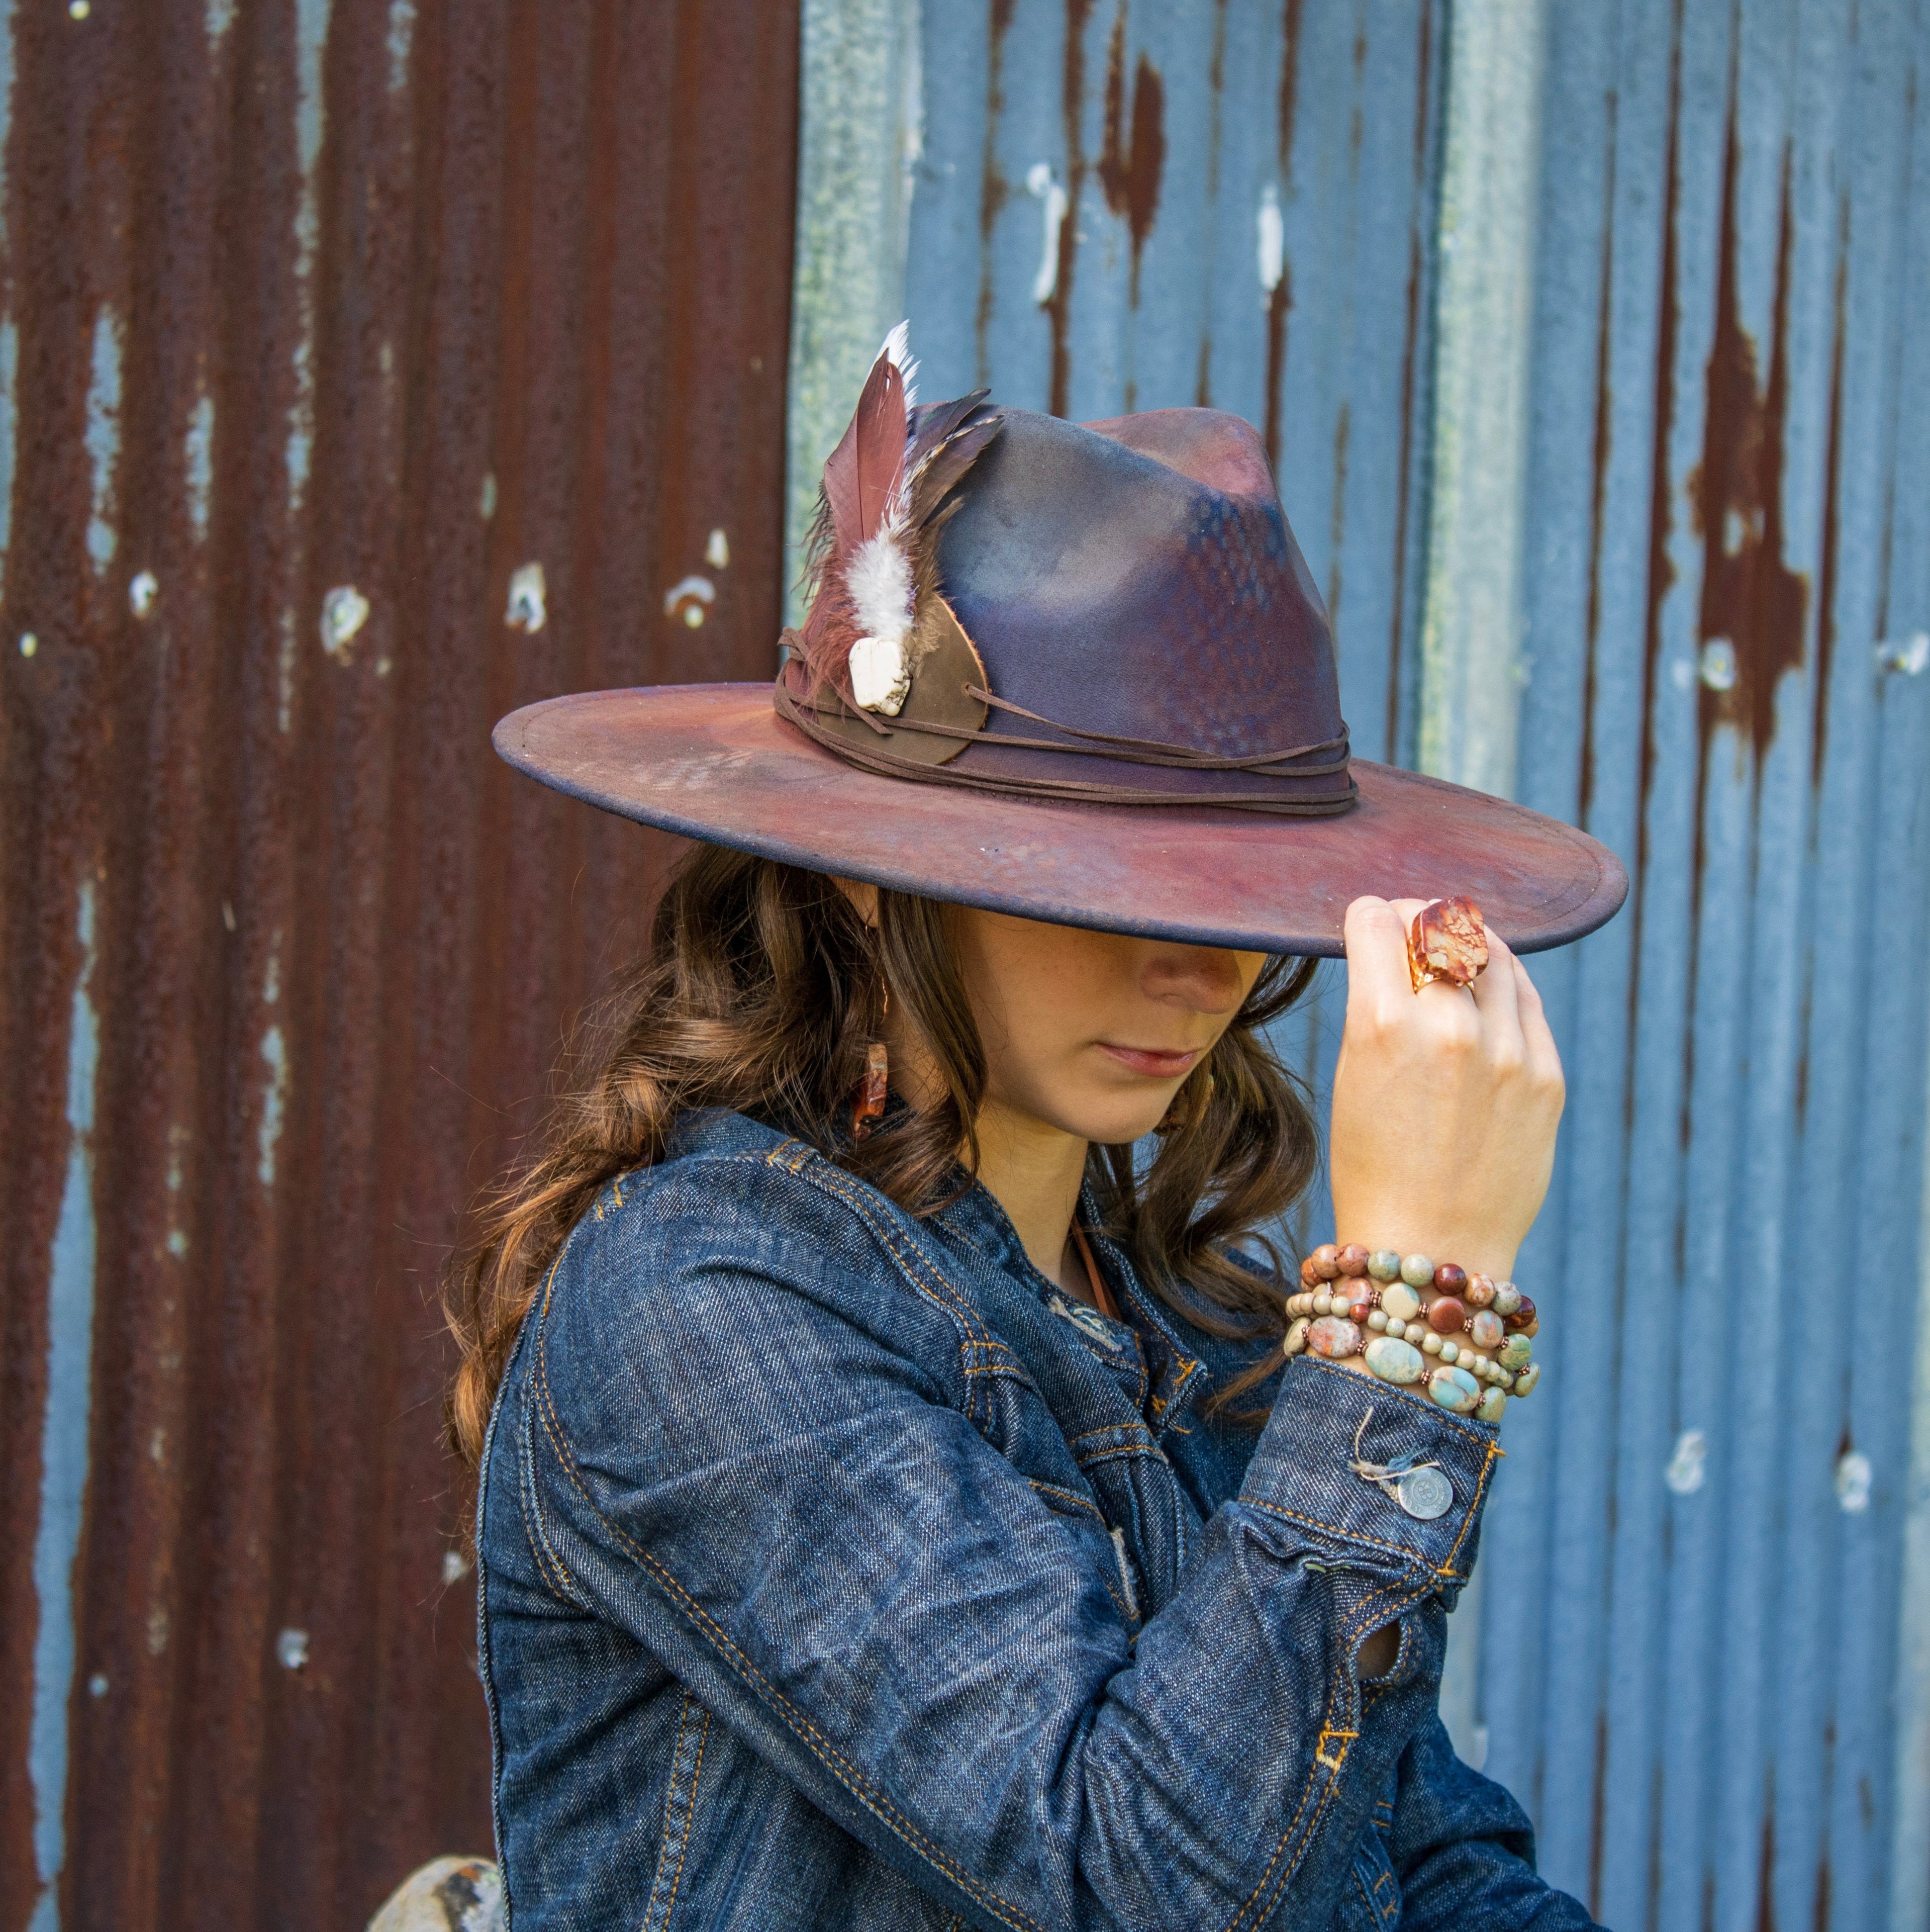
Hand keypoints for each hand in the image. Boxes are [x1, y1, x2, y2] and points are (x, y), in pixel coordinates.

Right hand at [1327, 897, 1563, 1286]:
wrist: (1432, 1248)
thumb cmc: (1375, 1167)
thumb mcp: (1354, 1076)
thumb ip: (1378, 1006)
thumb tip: (1401, 950)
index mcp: (1381, 1026)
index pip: (1378, 922)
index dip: (1370, 916)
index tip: (1370, 923)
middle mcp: (1448, 1028)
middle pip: (1438, 926)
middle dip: (1419, 919)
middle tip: (1412, 927)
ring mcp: (1507, 1052)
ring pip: (1492, 952)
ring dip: (1468, 941)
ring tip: (1454, 950)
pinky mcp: (1546, 1077)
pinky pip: (1527, 998)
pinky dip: (1504, 981)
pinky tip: (1489, 989)